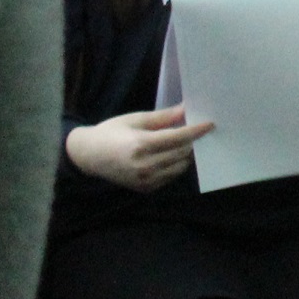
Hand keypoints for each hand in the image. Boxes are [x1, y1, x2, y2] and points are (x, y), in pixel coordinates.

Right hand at [65, 108, 211, 192]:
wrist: (88, 156)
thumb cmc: (111, 133)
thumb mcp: (134, 119)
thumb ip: (162, 117)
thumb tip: (186, 109)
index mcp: (140, 145)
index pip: (177, 138)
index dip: (195, 131)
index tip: (210, 124)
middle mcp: (144, 165)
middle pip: (182, 153)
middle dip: (192, 141)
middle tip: (198, 130)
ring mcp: (144, 180)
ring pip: (179, 167)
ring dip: (186, 154)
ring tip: (185, 142)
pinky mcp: (145, 189)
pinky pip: (170, 177)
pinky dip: (176, 165)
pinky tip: (172, 155)